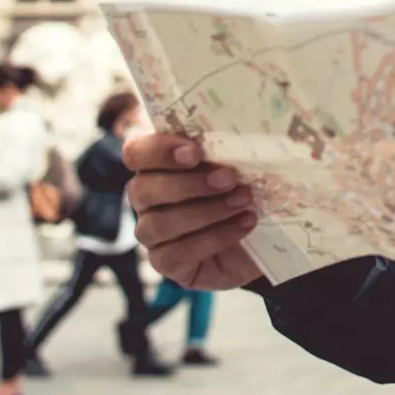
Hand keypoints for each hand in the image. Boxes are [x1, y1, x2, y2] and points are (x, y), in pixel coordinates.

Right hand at [124, 133, 263, 289]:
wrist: (259, 239)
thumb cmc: (244, 190)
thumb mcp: (241, 165)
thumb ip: (228, 148)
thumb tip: (241, 131)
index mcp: (156, 165)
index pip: (135, 152)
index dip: (159, 150)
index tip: (195, 151)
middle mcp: (145, 199)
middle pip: (143, 189)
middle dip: (189, 183)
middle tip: (229, 178)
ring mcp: (151, 233)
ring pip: (159, 223)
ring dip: (207, 211)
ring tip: (244, 201)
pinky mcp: (165, 262)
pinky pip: (177, 253)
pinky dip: (214, 238)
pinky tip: (244, 224)